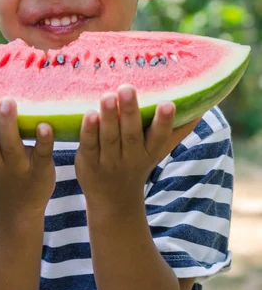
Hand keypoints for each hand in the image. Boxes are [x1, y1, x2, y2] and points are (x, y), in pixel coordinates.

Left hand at [75, 84, 199, 210]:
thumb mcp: (158, 151)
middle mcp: (131, 158)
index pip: (159, 137)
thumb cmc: (137, 164)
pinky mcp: (88, 162)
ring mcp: (108, 161)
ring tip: (107, 96)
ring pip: (109, 138)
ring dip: (108, 116)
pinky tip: (89, 113)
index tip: (169, 103)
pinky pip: (89, 145)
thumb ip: (176, 131)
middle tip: (127, 88)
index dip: (164, 121)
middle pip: (131, 134)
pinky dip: (88, 130)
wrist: (113, 201)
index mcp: (150, 152)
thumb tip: (201, 109)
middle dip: (130, 111)